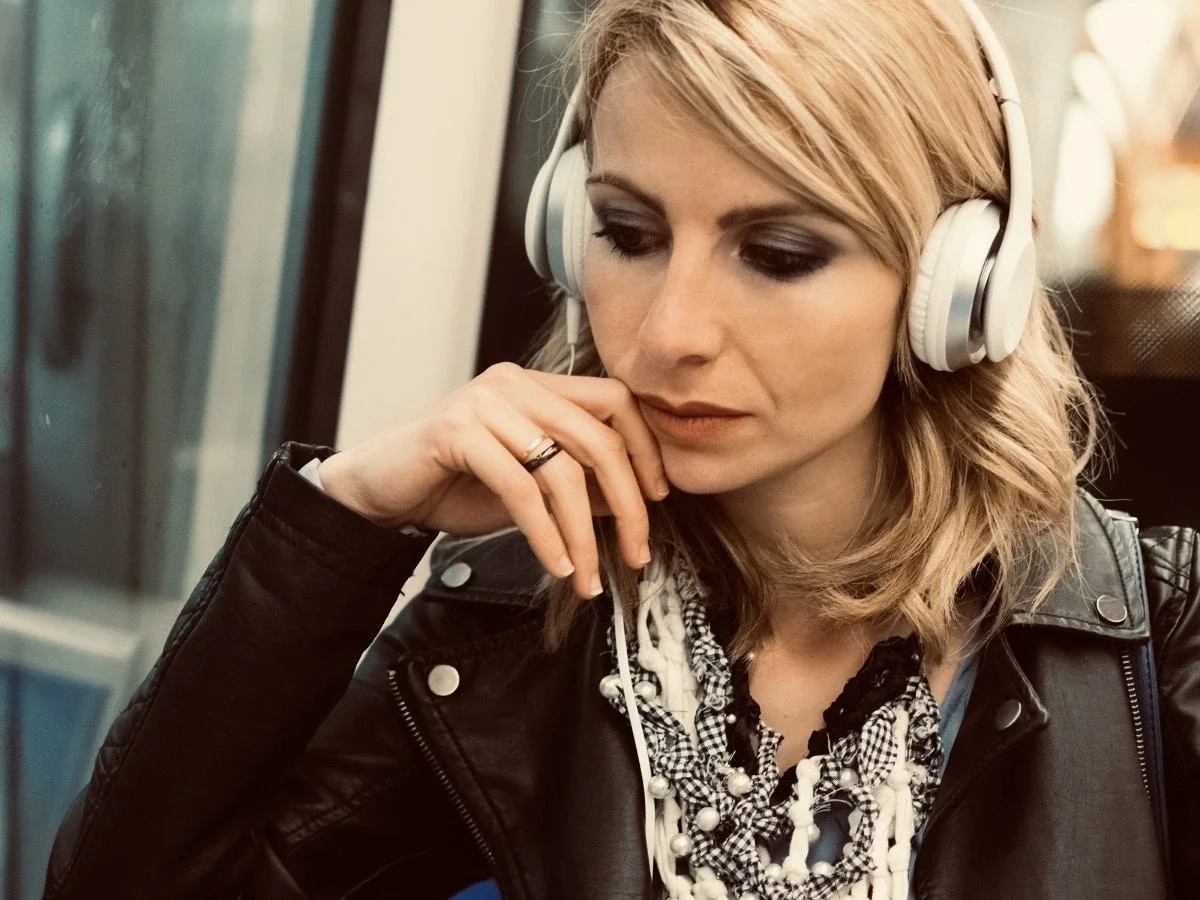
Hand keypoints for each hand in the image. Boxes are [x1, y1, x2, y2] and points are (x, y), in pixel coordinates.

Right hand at [317, 363, 668, 597]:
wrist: (376, 490)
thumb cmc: (451, 485)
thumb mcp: (527, 486)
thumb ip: (577, 484)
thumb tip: (636, 503)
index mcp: (536, 386)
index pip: (615, 400)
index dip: (645, 448)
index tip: (660, 498)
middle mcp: (514, 384)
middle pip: (599, 437)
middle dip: (629, 502)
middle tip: (637, 553)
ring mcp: (484, 403)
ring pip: (562, 470)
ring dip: (584, 534)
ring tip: (588, 577)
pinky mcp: (456, 432)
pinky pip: (520, 488)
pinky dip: (544, 533)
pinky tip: (556, 564)